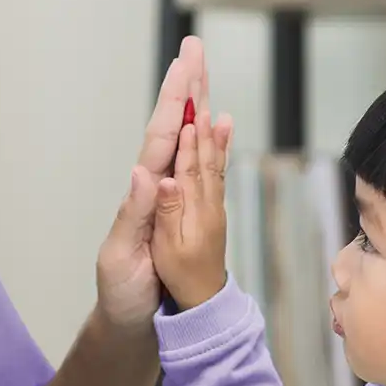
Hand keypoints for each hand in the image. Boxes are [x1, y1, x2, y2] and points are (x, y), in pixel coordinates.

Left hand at [95, 38, 209, 327]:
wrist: (131, 323)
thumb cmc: (122, 294)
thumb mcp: (122, 256)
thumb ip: (135, 215)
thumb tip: (146, 171)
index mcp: (142, 193)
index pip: (159, 137)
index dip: (172, 100)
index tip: (184, 64)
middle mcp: (155, 187)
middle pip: (172, 126)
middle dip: (184, 86)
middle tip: (194, 45)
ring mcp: (168, 197)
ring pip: (185, 141)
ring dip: (195, 104)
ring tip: (204, 69)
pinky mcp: (181, 211)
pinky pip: (199, 168)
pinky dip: (211, 141)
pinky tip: (220, 122)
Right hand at [150, 105, 232, 309]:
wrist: (204, 299)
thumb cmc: (181, 277)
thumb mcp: (167, 250)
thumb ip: (164, 212)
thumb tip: (162, 180)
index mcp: (192, 209)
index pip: (189, 164)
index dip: (187, 135)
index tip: (189, 107)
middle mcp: (206, 201)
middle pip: (204, 152)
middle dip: (202, 118)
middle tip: (202, 85)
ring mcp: (212, 204)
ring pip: (213, 159)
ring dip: (213, 131)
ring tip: (216, 106)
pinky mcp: (212, 208)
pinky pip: (217, 171)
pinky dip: (220, 149)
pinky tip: (223, 135)